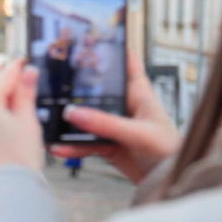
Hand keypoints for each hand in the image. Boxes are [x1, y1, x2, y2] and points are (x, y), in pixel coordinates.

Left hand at [0, 59, 42, 170]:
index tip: (24, 60)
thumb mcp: (27, 121)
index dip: (17, 68)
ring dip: (0, 102)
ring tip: (20, 112)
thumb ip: (25, 93)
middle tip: (28, 85)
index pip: (4, 77)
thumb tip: (28, 71)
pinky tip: (5, 123)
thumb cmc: (18, 158)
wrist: (2, 190)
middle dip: (9, 88)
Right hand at [49, 50, 180, 183]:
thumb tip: (74, 113)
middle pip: (97, 91)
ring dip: (70, 122)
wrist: (169, 181)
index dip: (111, 50)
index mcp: (139, 94)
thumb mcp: (139, 133)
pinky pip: (84, 142)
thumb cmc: (169, 152)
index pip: (126, 64)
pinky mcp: (107, 145)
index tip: (90, 39)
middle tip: (54, 82)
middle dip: (76, 89)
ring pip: (87, 118)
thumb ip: (106, 123)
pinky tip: (59, 148)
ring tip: (51, 121)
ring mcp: (114, 126)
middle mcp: (125, 107)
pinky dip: (71, 146)